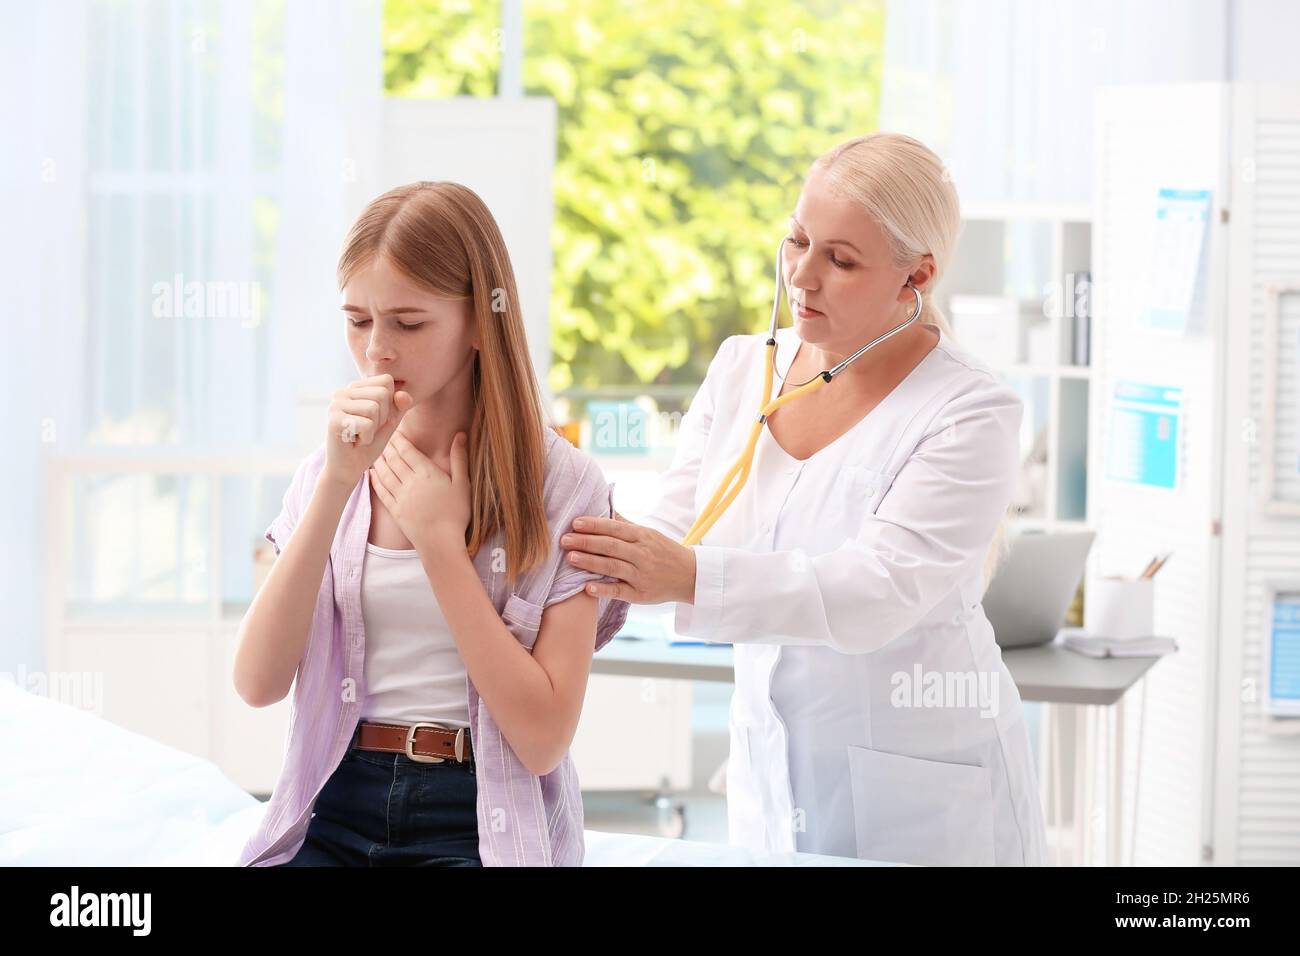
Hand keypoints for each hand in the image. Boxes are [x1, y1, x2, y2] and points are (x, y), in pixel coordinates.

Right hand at [323, 374, 413, 488]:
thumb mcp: (389, 421)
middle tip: (367, 430)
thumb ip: (399, 406)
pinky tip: (354, 442)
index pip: (386, 381)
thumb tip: (403, 395)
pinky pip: (366, 424)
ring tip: (360, 435)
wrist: (349, 469)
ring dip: (374, 428)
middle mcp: (342, 392)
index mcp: (355, 388)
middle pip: (382, 393)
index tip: (376, 419)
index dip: (390, 403)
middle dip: (382, 417)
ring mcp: (335, 405)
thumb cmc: (369, 444)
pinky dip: (366, 438)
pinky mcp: (333, 420)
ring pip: (374, 408)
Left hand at [369, 430, 471, 553]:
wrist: (441, 542)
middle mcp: (410, 482)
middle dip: (387, 447)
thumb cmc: (456, 514)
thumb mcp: (463, 484)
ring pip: (384, 472)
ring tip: (375, 451)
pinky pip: (381, 491)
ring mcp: (400, 496)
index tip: (394, 431)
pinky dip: (375, 480)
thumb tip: (460, 434)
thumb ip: (459, 458)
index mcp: (427, 473)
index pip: (408, 451)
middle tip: (381, 437)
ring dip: (379, 460)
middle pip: (394, 459)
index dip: (399, 440)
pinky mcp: (394, 510)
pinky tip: (371, 473)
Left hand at [560, 513, 696, 604]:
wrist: (690, 576)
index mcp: (643, 537)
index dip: (594, 525)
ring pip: (612, 567)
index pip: (615, 528)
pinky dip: (604, 589)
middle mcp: (642, 554)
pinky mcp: (641, 594)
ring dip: (590, 562)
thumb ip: (626, 524)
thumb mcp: (649, 534)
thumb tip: (605, 507)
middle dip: (586, 542)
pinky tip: (587, 587)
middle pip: (610, 546)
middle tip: (563, 539)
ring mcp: (641, 575)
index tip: (575, 523)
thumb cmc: (664, 552)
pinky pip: (620, 591)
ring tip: (570, 557)